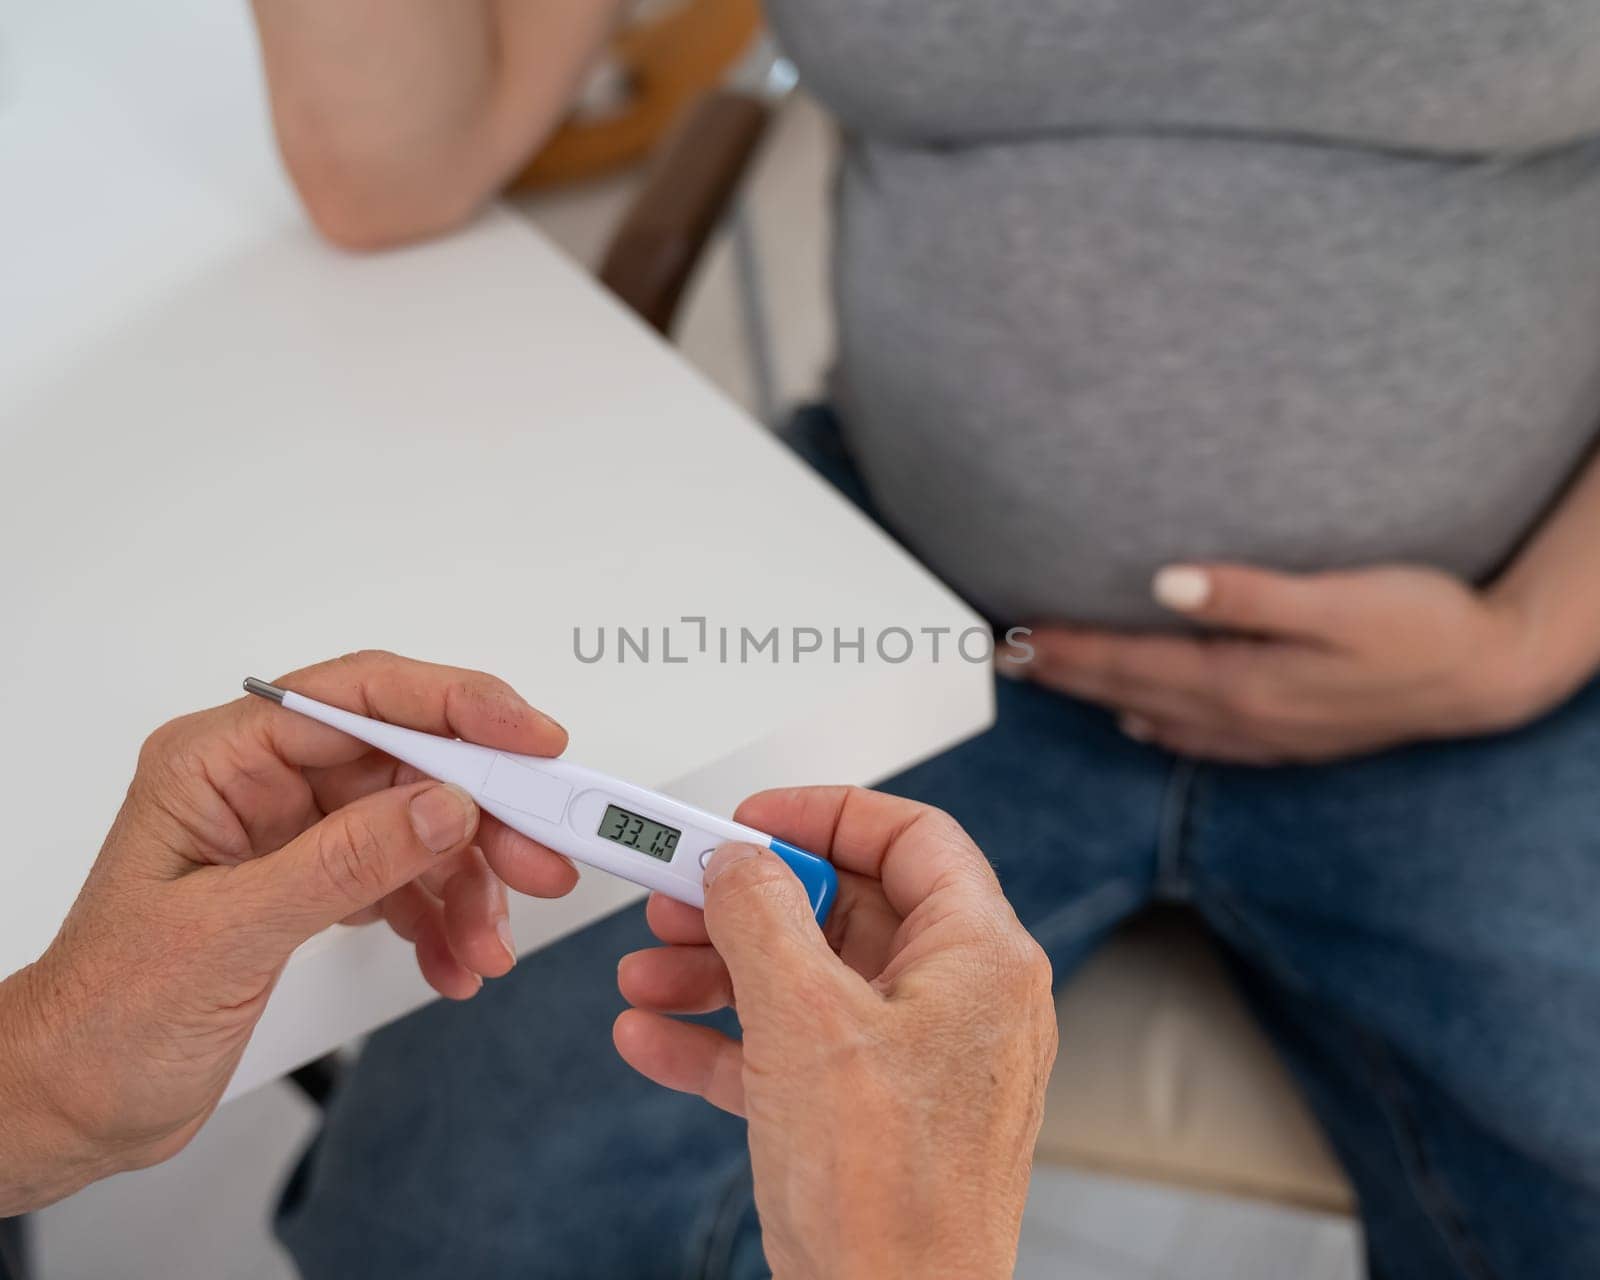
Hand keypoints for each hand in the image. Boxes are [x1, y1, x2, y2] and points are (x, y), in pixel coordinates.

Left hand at [0, 651, 573, 1212]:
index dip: (456, 707)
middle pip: (407, 763)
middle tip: (542, 855)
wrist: (77, 1104)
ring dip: (468, 883)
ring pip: (419, 826)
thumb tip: (445, 806)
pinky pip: (406, 879)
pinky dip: (442, 919)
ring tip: (491, 938)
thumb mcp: (229, 934)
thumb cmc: (106, 1018)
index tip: (531, 739)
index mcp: (220, 760)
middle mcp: (262, 783)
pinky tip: (456, 960)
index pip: (358, 697)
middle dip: (482, 814)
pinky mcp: (316, 883)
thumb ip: (344, 862)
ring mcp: (294, 833)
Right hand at [613, 787, 1056, 1279]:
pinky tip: (656, 1039)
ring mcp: (918, 1062)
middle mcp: (961, 1002)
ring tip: (648, 976)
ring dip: (719, 973)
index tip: (752, 821)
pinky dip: (727, 1041)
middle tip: (678, 899)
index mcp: (979, 958)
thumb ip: (761, 917)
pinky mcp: (876, 1116)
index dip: (825, 815)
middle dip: (747, 905)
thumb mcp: (804, 1019)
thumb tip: (738, 863)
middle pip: (845, 910)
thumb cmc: (889, 1198)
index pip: (911, 837)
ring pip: (811, 981)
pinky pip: (795, 1050)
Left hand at [1002, 562, 1568, 764]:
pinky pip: (1198, 739)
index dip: (1067, 649)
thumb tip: (1164, 585)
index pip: (1128, 662)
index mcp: (1241, 678)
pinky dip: (1156, 727)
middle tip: (1004, 657)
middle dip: (1063, 674)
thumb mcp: (1338, 598)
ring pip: (1154, 716)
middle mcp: (1239, 714)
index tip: (1013, 635)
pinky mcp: (1287, 736)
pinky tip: (1140, 722)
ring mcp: (1262, 733)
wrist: (1488, 675)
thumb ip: (1248, 593)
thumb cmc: (1419, 621)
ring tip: (1051, 679)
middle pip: (1127, 693)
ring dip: (1098, 697)